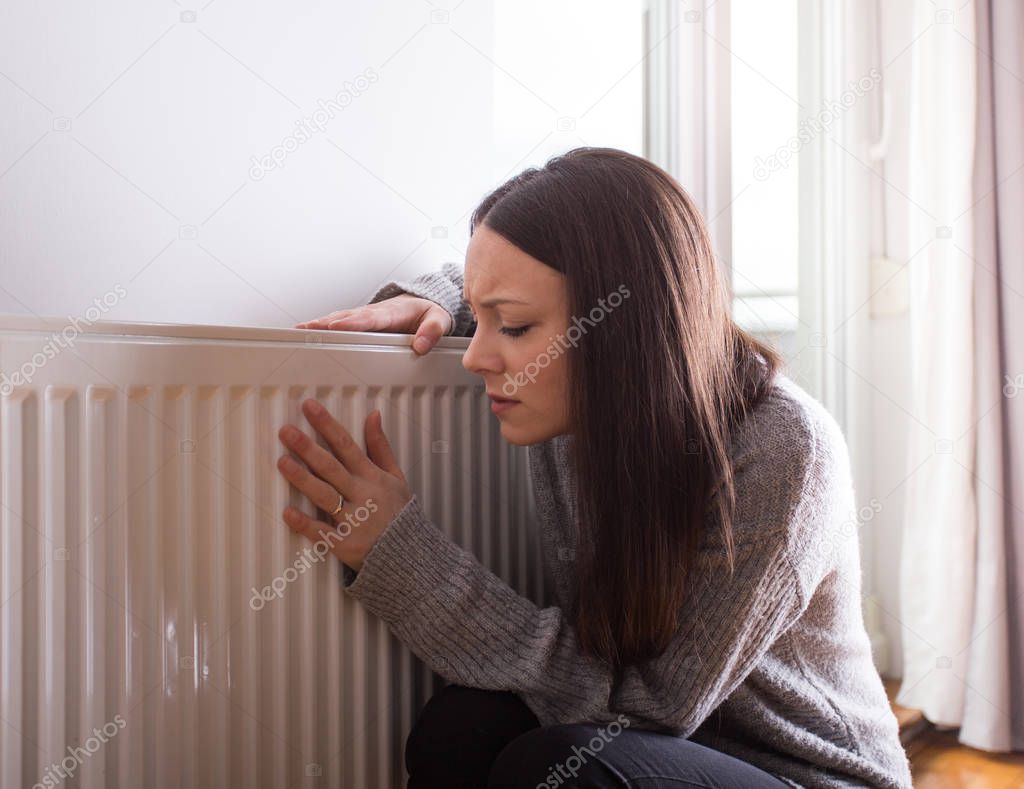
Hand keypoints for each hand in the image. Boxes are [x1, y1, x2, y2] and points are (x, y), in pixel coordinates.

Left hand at [276, 398, 412, 571]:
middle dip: (308, 448)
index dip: (327, 425)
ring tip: (282, 462)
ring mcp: (353, 521)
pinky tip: (287, 512)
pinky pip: (322, 533)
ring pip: (325, 496)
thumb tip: (373, 414)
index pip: (347, 445)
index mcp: (373, 477)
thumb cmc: (398, 512)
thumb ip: (380, 446)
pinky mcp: (344, 544)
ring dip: (303, 479)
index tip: (309, 407)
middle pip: (332, 467)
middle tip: (286, 431)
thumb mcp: (396, 477)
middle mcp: (362, 495)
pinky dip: (305, 523)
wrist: (410, 555)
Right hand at [294, 294, 451, 354]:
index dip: (354, 323)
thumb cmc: (430, 312)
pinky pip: (339, 322)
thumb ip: (433, 331)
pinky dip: (322, 326)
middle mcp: (374, 312)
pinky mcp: (360, 320)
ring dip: (320, 324)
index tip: (338, 326)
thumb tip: (421, 345)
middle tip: (307, 330)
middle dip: (327, 323)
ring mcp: (365, 315)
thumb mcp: (439, 319)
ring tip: (299, 331)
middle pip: (348, 318)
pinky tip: (306, 332)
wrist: (425, 301)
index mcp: (393, 313)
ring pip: (339, 319)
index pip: (371, 319)